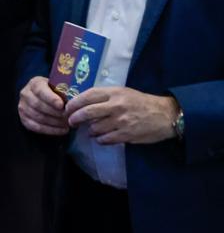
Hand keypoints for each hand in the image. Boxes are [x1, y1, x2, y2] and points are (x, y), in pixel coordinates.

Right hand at [17, 76, 69, 135]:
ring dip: (55, 122)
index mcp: (34, 83)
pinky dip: (51, 130)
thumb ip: (64, 91)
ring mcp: (22, 107)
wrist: (43, 97)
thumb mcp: (58, 86)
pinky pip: (36, 127)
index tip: (61, 105)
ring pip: (38, 117)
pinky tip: (62, 130)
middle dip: (55, 112)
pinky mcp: (24, 119)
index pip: (40, 91)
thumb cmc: (54, 91)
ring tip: (68, 124)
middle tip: (69, 117)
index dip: (50, 98)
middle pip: (38, 105)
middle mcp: (25, 94)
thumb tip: (75, 100)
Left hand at [65, 87, 179, 144]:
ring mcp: (121, 121)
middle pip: (87, 112)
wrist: (166, 114)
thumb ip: (105, 97)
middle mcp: (116, 106)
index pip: (87, 96)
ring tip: (90, 131)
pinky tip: (101, 138)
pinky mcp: (126, 134)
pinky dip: (100, 139)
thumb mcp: (123, 93)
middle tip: (71, 122)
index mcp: (114, 93)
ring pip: (94, 128)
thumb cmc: (141, 102)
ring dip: (89, 131)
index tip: (67, 108)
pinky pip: (105, 139)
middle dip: (74, 118)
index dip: (74, 103)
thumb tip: (82, 103)